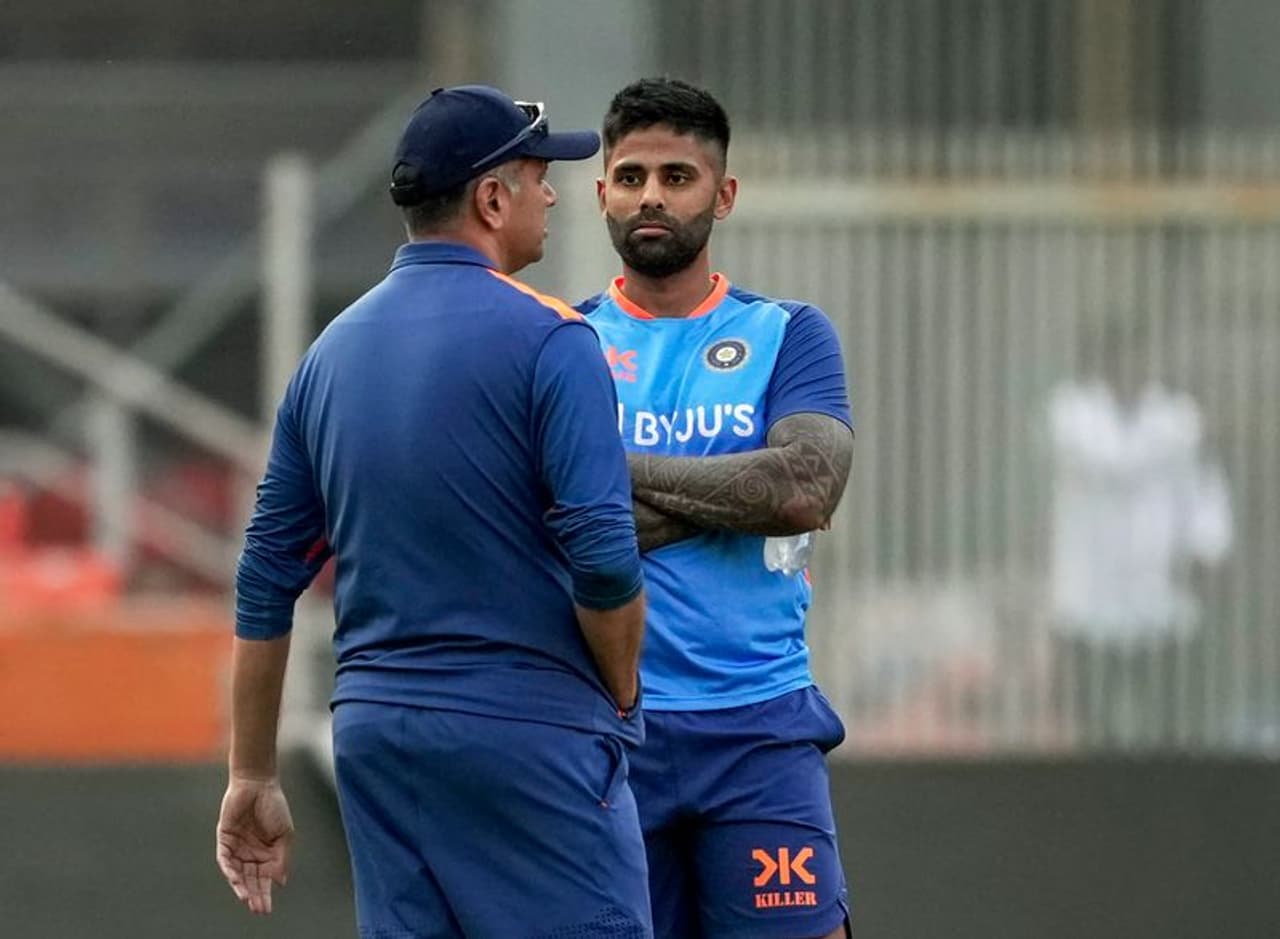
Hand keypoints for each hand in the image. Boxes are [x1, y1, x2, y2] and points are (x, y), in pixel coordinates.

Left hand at [216, 776, 293, 914]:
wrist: (258, 784)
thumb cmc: (275, 806)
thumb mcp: (284, 834)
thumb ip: (282, 858)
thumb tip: (280, 882)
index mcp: (267, 853)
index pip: (265, 879)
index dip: (265, 894)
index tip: (266, 910)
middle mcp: (251, 853)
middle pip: (251, 879)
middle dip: (254, 895)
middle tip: (258, 910)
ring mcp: (237, 847)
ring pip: (237, 873)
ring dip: (241, 887)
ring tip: (246, 899)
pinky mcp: (224, 839)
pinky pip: (225, 859)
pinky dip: (229, 870)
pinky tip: (235, 879)